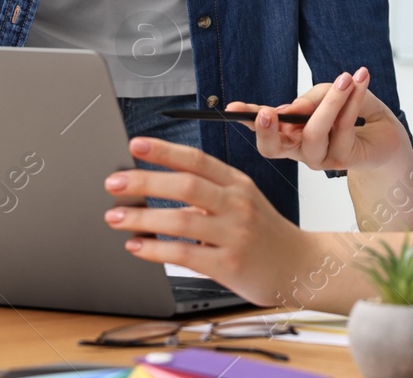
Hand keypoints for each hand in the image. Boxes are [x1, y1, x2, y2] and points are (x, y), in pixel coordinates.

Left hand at [103, 137, 315, 306]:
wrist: (298, 266)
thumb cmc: (263, 232)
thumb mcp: (242, 200)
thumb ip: (206, 192)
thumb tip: (154, 184)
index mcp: (237, 182)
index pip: (197, 159)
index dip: (164, 150)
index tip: (135, 145)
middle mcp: (237, 204)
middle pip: (186, 185)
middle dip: (145, 181)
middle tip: (113, 182)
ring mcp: (234, 234)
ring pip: (182, 219)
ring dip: (142, 217)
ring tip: (115, 216)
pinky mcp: (228, 264)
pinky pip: (185, 253)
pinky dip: (155, 249)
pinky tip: (136, 246)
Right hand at [227, 67, 409, 172]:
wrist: (387, 138)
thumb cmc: (355, 115)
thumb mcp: (332, 95)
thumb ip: (315, 97)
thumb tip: (298, 106)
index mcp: (289, 133)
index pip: (264, 125)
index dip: (247, 118)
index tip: (233, 108)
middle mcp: (298, 149)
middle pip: (273, 148)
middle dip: (267, 130)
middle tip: (266, 112)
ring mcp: (319, 157)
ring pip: (312, 133)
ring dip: (329, 102)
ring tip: (345, 78)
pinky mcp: (341, 159)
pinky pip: (342, 128)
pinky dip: (352, 100)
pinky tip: (360, 81)